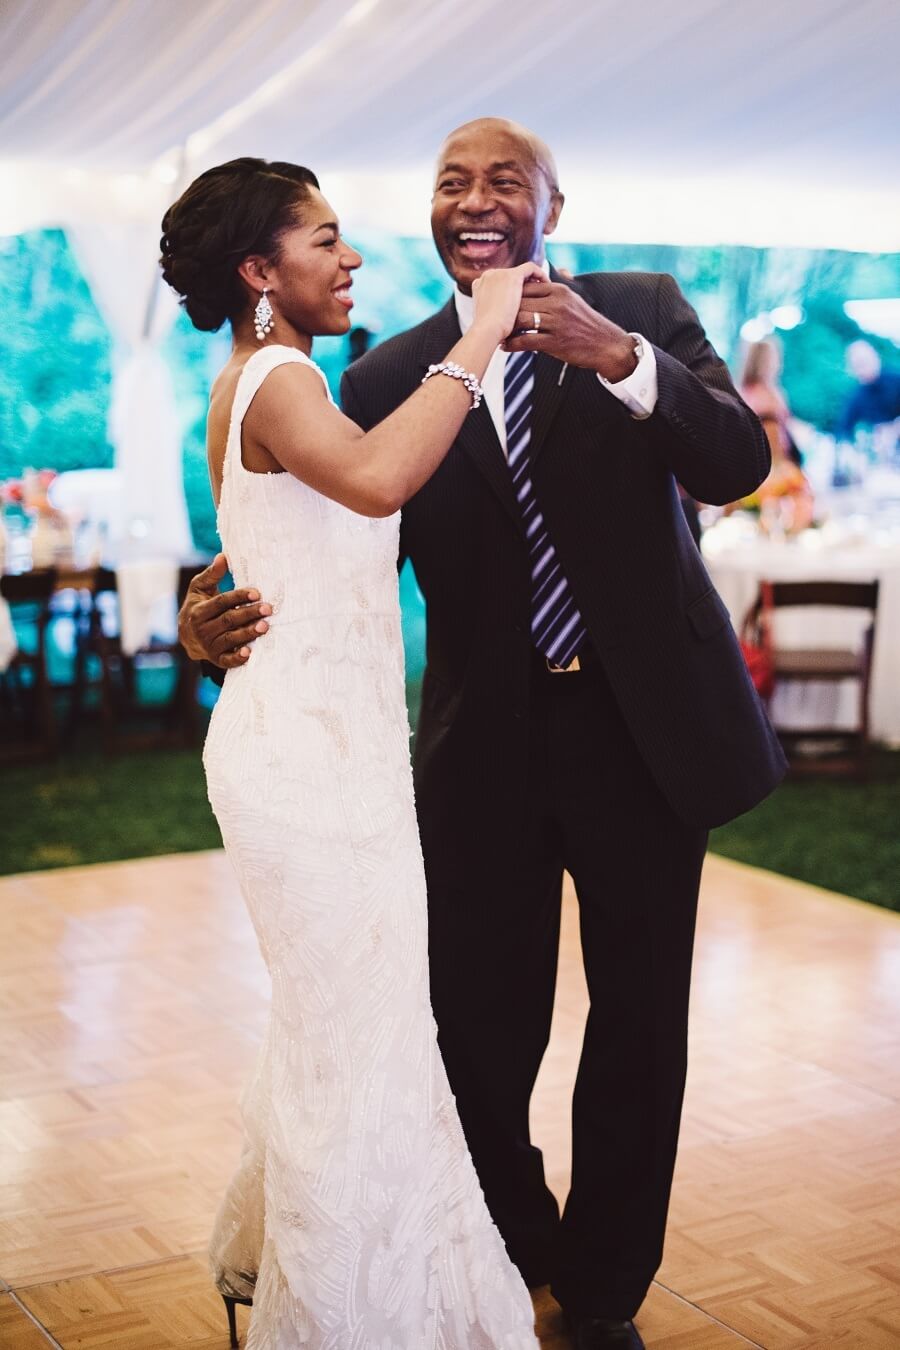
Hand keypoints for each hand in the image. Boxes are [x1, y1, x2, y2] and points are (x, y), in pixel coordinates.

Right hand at [178, 553, 271, 667]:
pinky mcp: (216, 659)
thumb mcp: (199, 589)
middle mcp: (202, 629)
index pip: (221, 602)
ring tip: (265, 626)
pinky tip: (250, 653)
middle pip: (228, 620)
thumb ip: (212, 574)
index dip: (239, 597)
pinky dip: (237, 658)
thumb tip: (224, 556)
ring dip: (248, 633)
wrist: (186, 636)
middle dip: (249, 614)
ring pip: (230, 639)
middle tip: (268, 608)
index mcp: (199, 611)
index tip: (257, 592)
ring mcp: (208, 645)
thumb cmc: (198, 606)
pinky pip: (227, 660)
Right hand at [471, 262, 545, 342]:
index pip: (499, 282)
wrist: (487, 331)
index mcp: (480, 285)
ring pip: (520, 271)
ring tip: (543, 289)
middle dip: (522, 284)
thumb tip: (505, 320)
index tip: (521, 298)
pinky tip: (547, 283)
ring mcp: (499, 273)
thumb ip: (496, 312)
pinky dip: (539, 274)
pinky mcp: (512, 275)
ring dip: (532, 279)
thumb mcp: (490, 319)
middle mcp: (489, 275)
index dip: (511, 289)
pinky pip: (530, 268)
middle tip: (535, 294)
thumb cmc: (488, 332)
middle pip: (509, 275)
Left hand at [503, 280, 638, 379]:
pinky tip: (505, 347)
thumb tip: (531, 287)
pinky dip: (512, 344)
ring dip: (505, 327)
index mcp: (559, 290)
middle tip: (491, 319)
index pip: (526, 287)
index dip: (510, 296)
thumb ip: (551, 294)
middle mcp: (557, 303)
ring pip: (521, 320)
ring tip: (495, 332)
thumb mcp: (571, 301)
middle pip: (520, 302)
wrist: (606, 344)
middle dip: (504, 311)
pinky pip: (526, 341)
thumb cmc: (585, 324)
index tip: (498, 304)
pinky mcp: (555, 342)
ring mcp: (556, 322)